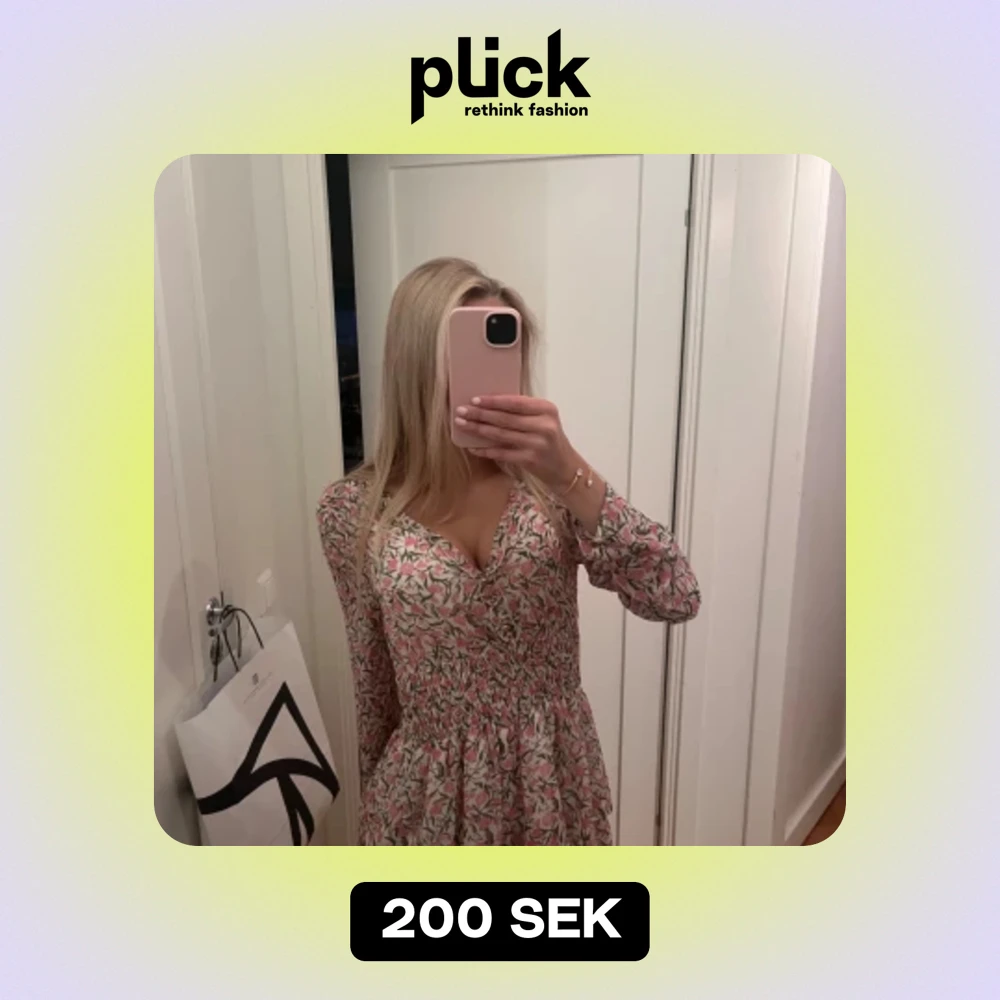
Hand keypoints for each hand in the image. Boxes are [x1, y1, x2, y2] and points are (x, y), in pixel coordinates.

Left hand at [455, 395, 579, 490]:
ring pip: (501, 434)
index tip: (474, 400)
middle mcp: (543, 425)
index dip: (493, 401)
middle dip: (480, 414)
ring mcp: (537, 443)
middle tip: (461, 411)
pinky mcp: (530, 460)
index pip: (515, 402)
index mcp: (546, 409)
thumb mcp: (543, 420)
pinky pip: (502, 453)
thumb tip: (489, 405)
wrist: (565, 468)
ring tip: (462, 425)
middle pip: (505, 418)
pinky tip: (472, 447)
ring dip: (478, 429)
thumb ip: (523, 412)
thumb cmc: (549, 440)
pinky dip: (486, 450)